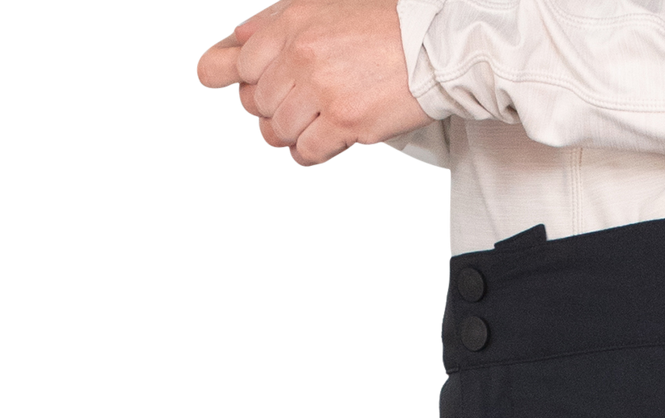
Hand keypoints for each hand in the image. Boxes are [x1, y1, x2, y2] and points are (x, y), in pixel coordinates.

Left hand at [194, 0, 431, 168]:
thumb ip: (274, 29)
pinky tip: (323, 147)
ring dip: (291, 138)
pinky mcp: (342, 122)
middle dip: (271, 113)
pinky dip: (310, 155)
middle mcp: (299, 55)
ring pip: (277, 132)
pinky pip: (306, 152)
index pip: (234, 64)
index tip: (246, 93)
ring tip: (312, 129)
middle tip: (296, 111)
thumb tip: (231, 45)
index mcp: (290, 25)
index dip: (236, 84)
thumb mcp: (322, 12)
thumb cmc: (383, 33)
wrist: (433, 51)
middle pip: (254, 104)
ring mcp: (319, 90)